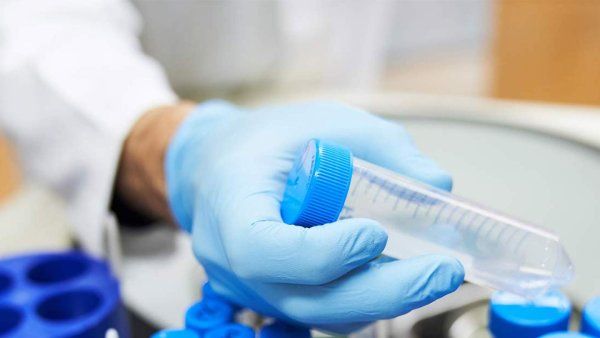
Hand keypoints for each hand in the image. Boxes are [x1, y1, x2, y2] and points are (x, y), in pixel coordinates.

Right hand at [165, 100, 463, 332]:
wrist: (223, 167)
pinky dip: (368, 299)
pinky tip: (403, 276)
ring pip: (320, 314)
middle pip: (303, 300)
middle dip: (381, 291)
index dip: (320, 253)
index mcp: (232, 204)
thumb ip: (383, 149)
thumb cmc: (271, 142)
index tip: (376, 232)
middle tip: (444, 270)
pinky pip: (325, 312)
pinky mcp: (277, 298)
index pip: (262, 250)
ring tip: (436, 273)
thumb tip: (439, 187)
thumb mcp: (326, 123)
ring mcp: (252, 289)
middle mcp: (232, 261)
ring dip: (384, 299)